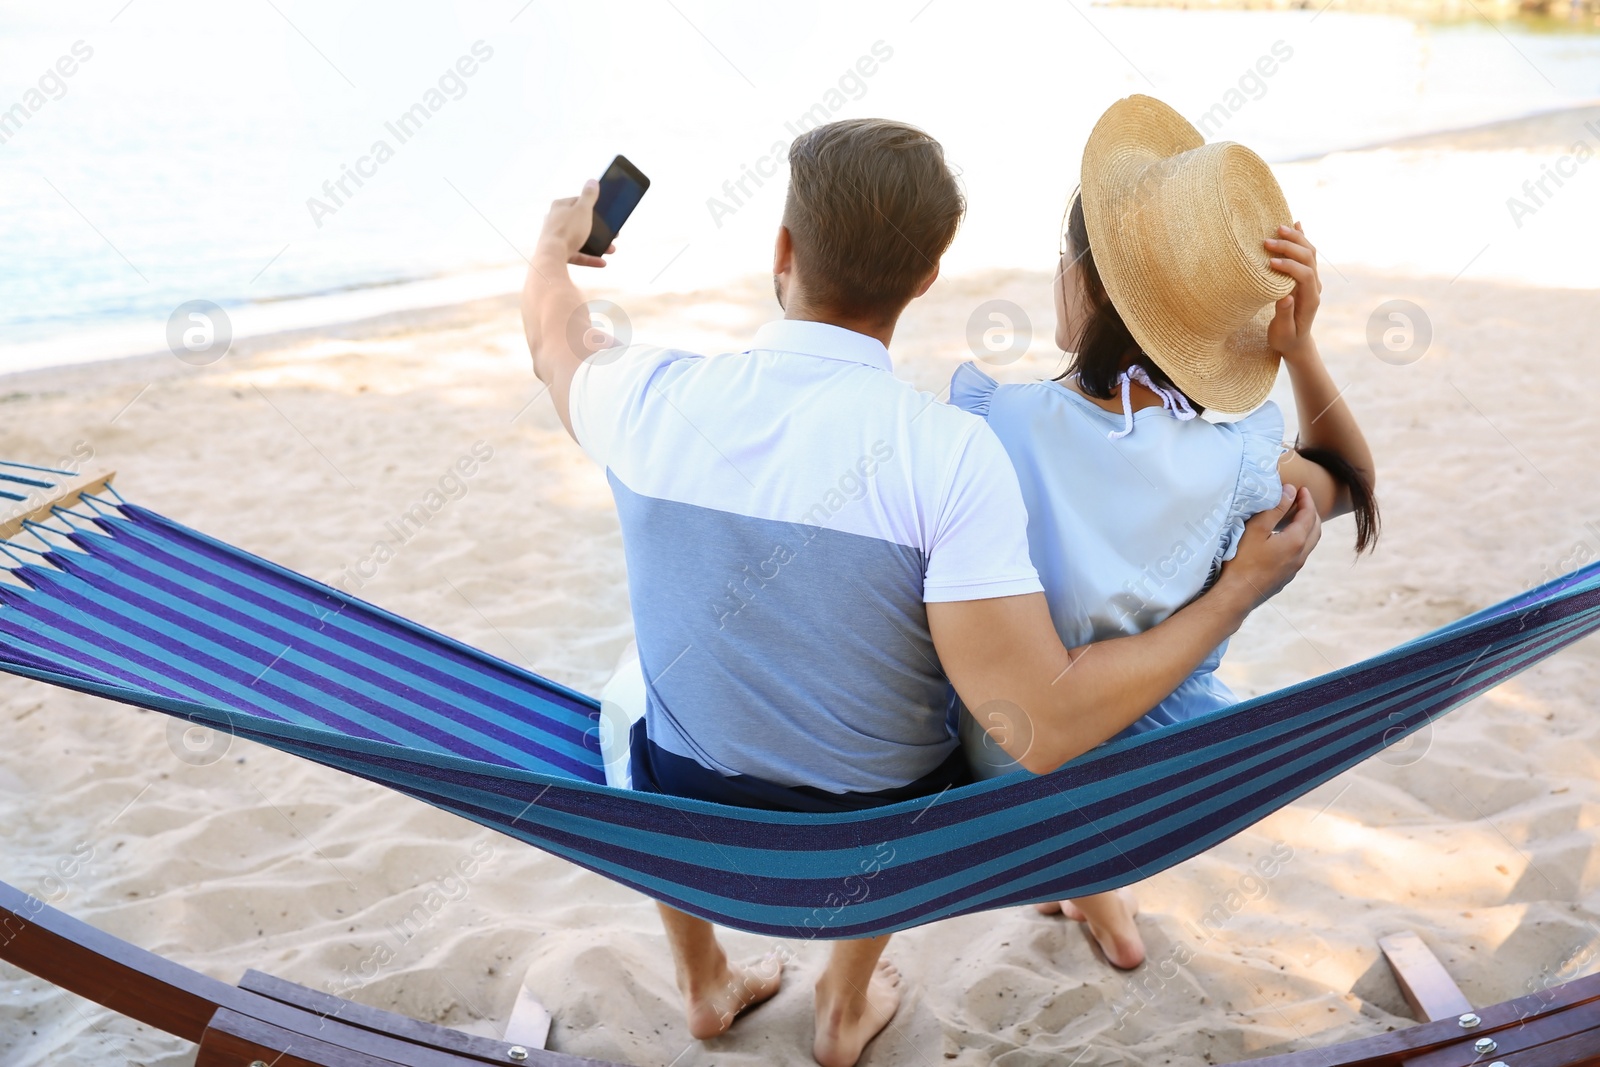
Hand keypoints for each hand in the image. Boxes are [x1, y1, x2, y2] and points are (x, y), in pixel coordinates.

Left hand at [535, 179, 615, 267]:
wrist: (552, 256)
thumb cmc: (567, 230)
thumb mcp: (583, 209)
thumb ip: (589, 195)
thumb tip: (592, 181)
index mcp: (560, 206)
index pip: (578, 201)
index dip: (593, 206)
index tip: (605, 213)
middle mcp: (555, 220)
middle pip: (581, 222)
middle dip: (598, 229)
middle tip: (611, 232)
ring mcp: (556, 237)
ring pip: (580, 239)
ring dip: (597, 244)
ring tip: (610, 249)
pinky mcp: (559, 253)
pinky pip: (577, 255)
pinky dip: (590, 258)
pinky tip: (602, 262)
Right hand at [1217, 484, 1320, 608]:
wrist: (1236, 594)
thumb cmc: (1242, 560)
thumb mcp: (1257, 529)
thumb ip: (1276, 508)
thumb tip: (1291, 491)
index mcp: (1296, 541)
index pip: (1309, 515)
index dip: (1307, 499)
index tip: (1301, 489)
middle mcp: (1300, 555)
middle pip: (1316, 529)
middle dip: (1311, 512)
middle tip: (1301, 501)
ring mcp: (1294, 569)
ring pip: (1309, 544)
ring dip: (1307, 528)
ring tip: (1295, 518)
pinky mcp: (1286, 577)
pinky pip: (1300, 555)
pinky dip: (1299, 541)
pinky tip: (1284, 540)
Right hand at [1265, 223, 1319, 361]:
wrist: (1296, 342)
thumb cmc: (1285, 339)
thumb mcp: (1283, 333)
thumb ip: (1285, 315)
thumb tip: (1285, 297)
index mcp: (1310, 300)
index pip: (1305, 275)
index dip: (1290, 266)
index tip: (1270, 263)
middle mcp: (1314, 286)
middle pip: (1309, 259)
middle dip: (1290, 247)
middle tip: (1267, 241)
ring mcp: (1311, 280)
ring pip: (1309, 252)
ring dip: (1295, 238)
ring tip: (1278, 228)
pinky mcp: (1305, 276)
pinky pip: (1306, 253)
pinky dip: (1301, 238)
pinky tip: (1296, 224)